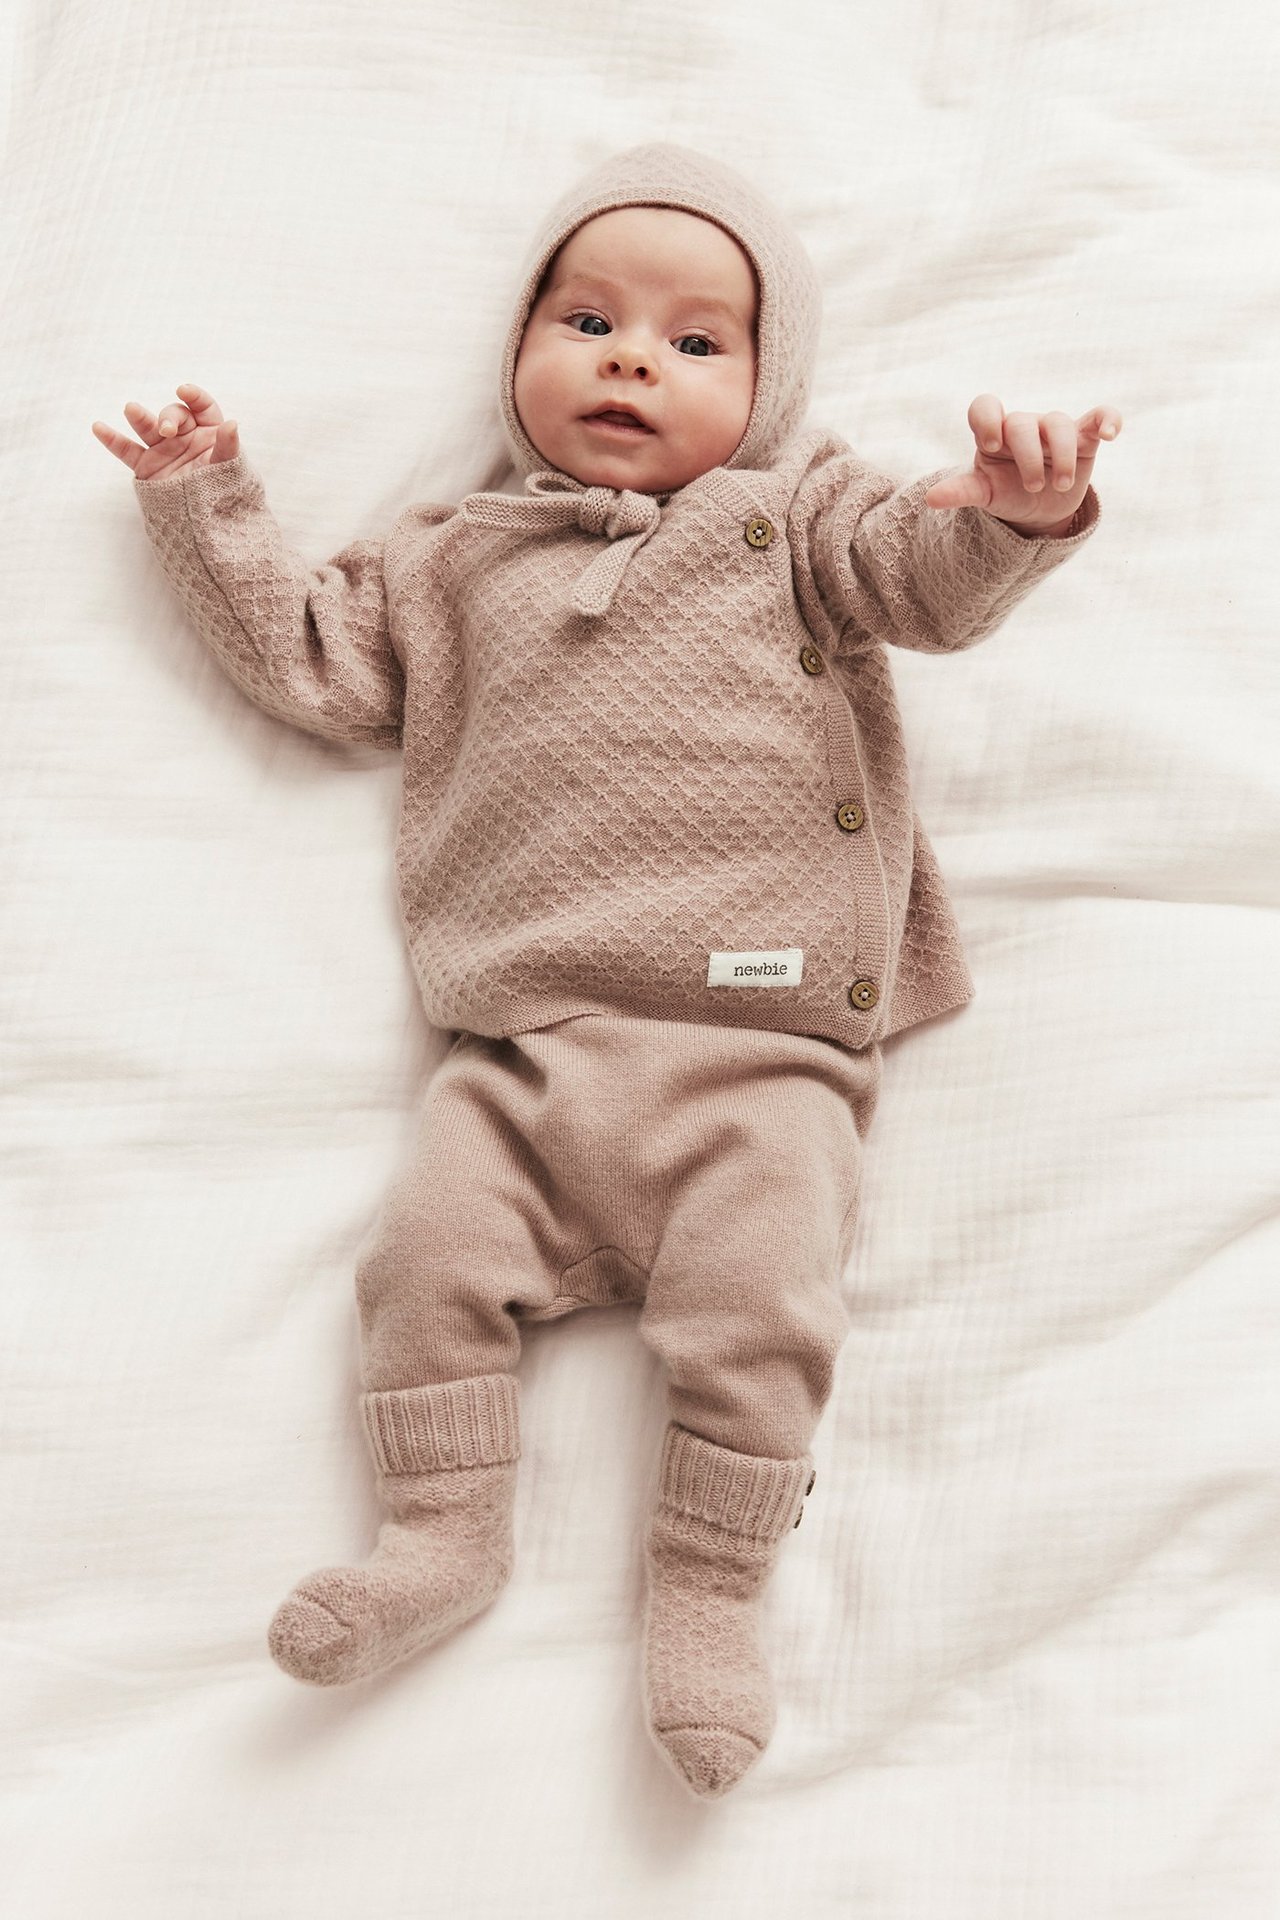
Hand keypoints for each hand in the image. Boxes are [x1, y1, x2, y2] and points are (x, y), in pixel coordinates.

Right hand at [90, 383, 239, 479]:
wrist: (206, 523)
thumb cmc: (222, 492)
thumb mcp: (229, 469)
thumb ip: (228, 446)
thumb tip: (233, 423)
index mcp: (208, 432)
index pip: (202, 407)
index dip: (194, 396)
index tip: (184, 391)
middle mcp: (184, 437)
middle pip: (174, 416)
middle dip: (168, 418)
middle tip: (166, 429)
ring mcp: (163, 449)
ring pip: (148, 427)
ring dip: (139, 417)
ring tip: (131, 409)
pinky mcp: (146, 466)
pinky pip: (127, 450)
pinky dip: (112, 440)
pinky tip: (98, 427)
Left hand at [923, 395, 1122, 533]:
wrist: (1039, 509)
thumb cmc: (1006, 493)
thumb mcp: (984, 493)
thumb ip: (961, 491)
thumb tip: (930, 498)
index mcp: (994, 434)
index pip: (985, 407)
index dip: (987, 420)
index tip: (991, 445)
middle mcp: (1023, 426)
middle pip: (1023, 423)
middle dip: (1027, 456)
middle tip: (1032, 486)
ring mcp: (1054, 430)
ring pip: (1058, 423)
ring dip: (1060, 455)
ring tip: (1059, 485)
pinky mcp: (1084, 438)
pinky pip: (1099, 417)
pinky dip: (1108, 419)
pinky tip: (1112, 433)